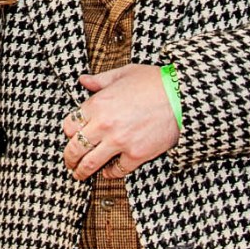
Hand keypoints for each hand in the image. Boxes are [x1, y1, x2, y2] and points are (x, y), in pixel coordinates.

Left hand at [60, 63, 178, 181]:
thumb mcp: (124, 74)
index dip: (68, 132)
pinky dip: (110, 174)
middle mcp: (104, 125)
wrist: (181, 96)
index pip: (69, 125)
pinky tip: (108, 172)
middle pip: (75, 148)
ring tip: (79, 174)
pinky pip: (117, 170)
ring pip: (91, 163)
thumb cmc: (155, 82)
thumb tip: (84, 80)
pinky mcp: (136, 155)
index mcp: (98, 104)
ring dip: (82, 171)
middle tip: (69, 162)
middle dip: (69, 158)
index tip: (71, 136)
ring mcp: (119, 142)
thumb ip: (100, 80)